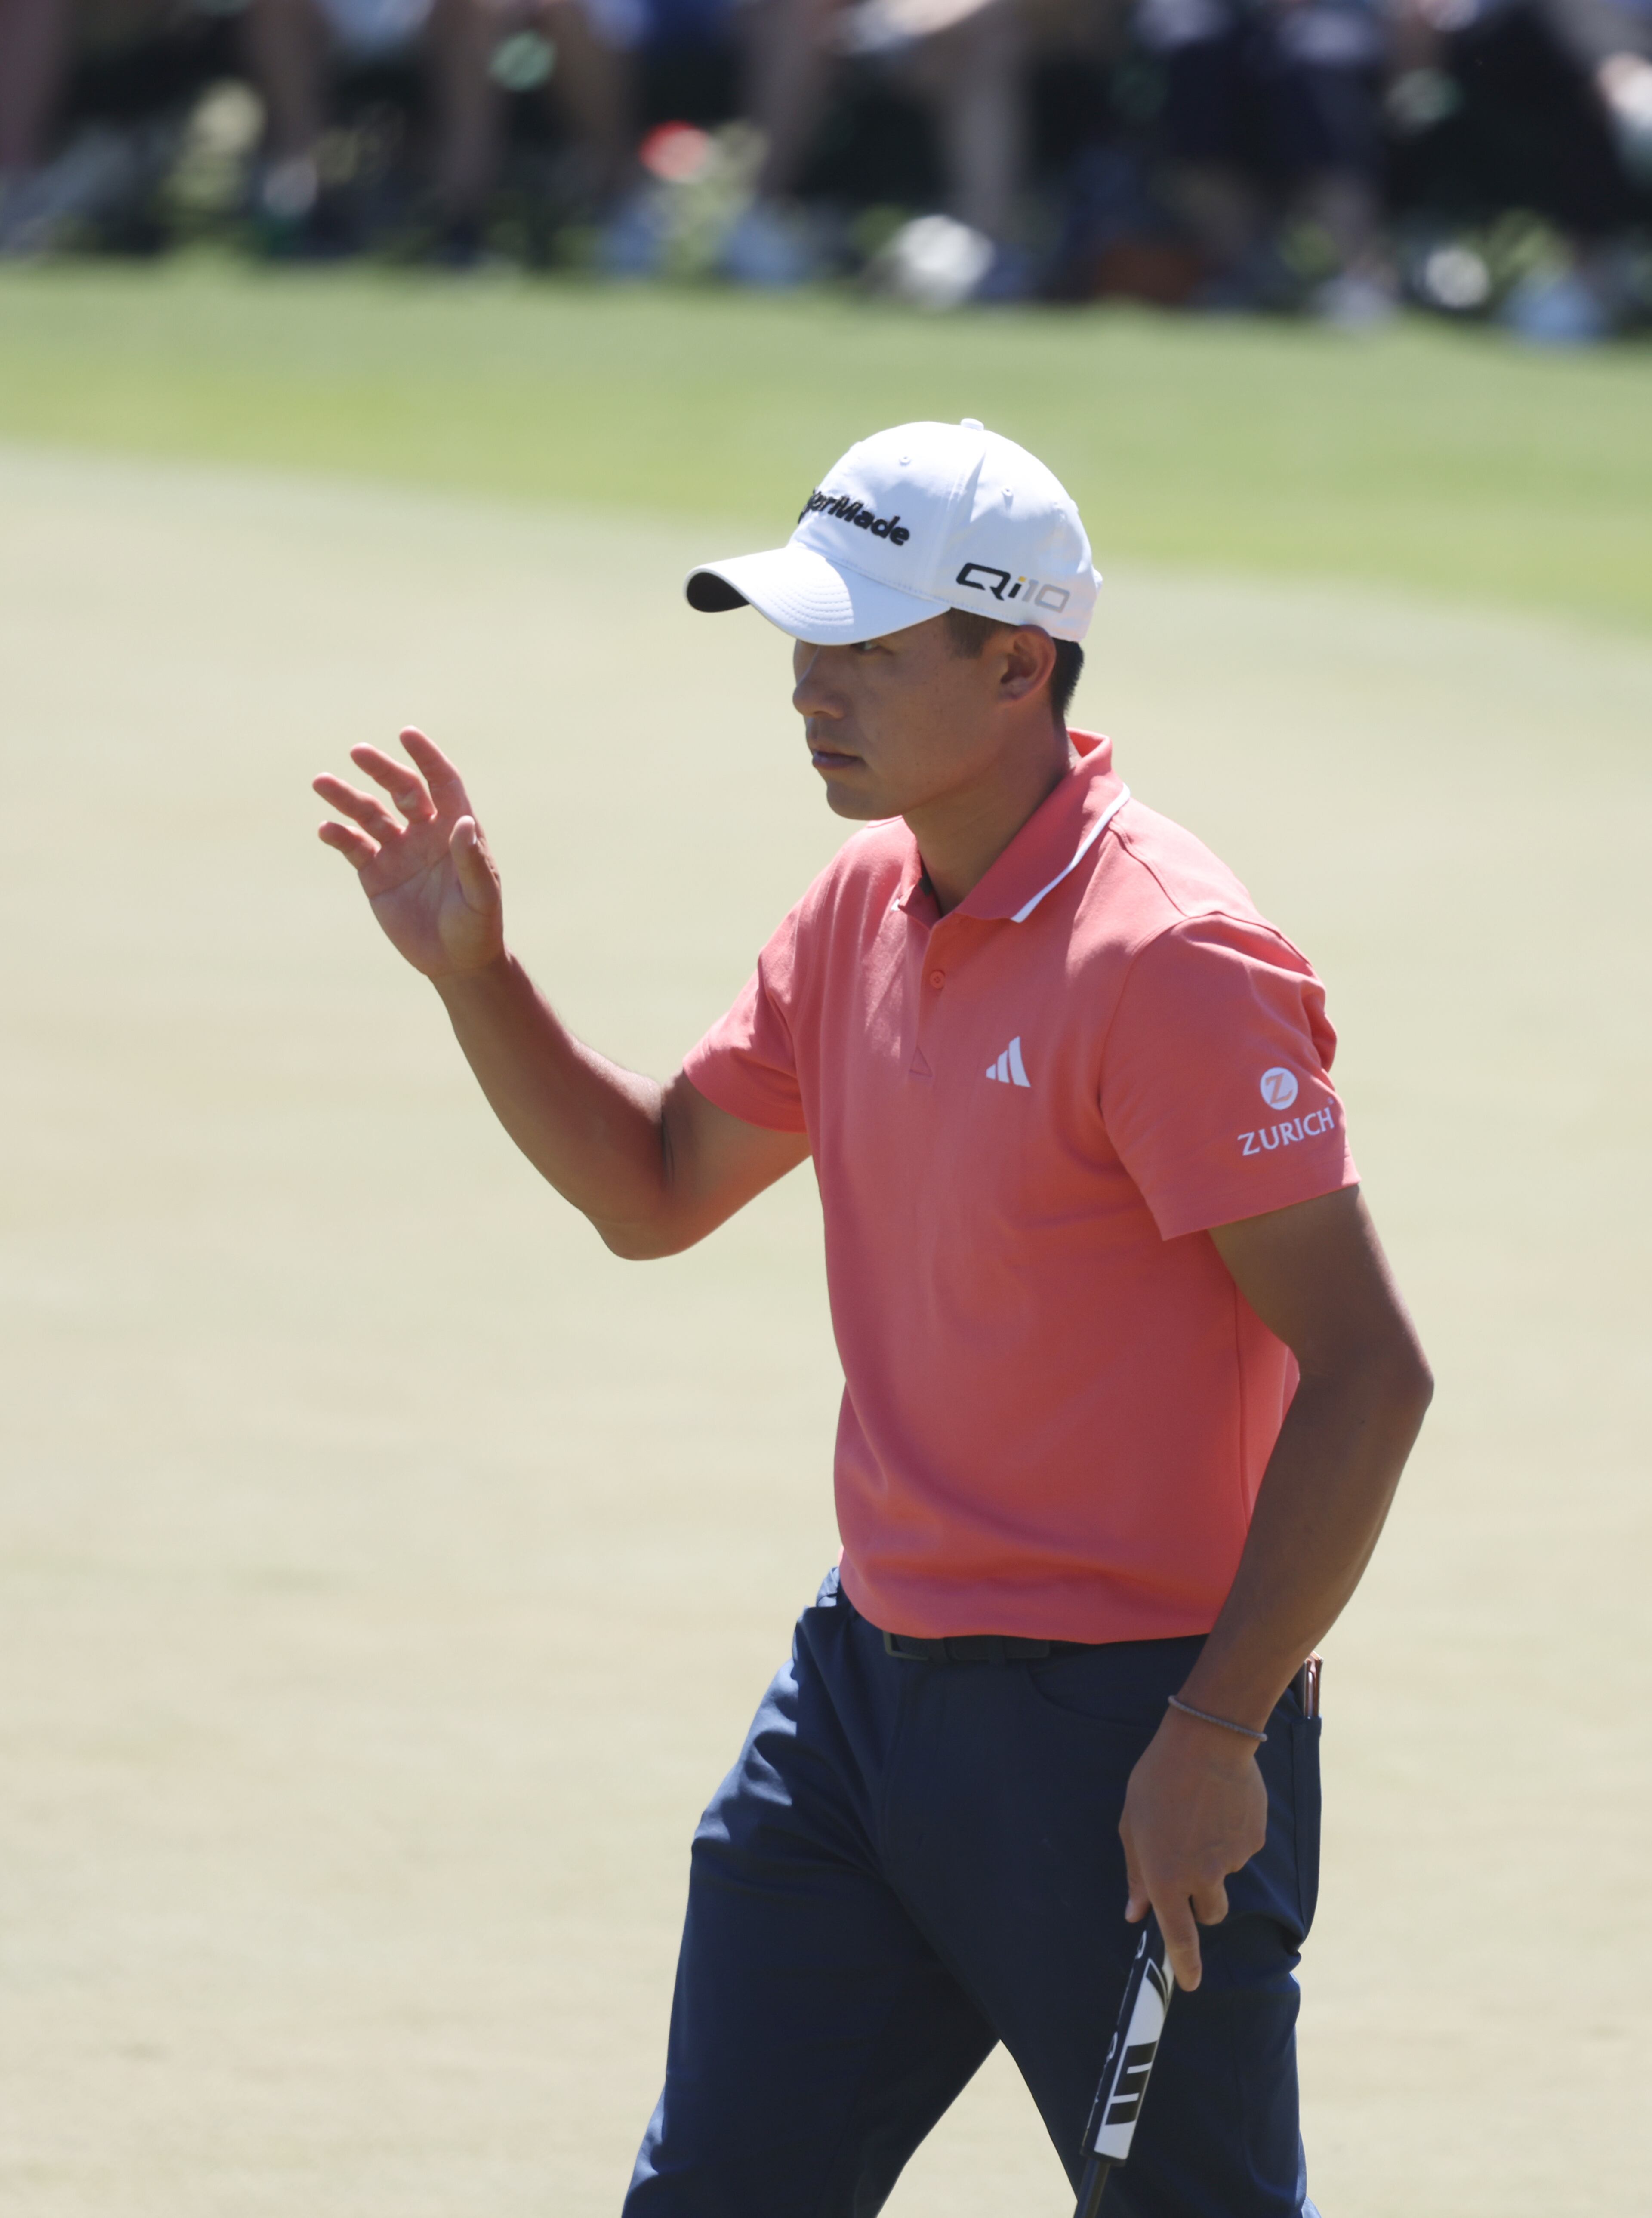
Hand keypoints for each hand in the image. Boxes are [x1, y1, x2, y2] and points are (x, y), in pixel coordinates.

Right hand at [314, 727, 503, 979]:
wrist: (455, 963)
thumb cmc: (477, 926)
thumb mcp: (480, 895)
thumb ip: (472, 859)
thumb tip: (463, 821)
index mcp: (455, 830)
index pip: (441, 782)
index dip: (426, 757)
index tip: (407, 735)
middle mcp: (425, 833)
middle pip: (401, 789)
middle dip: (380, 769)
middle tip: (357, 752)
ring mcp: (397, 852)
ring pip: (369, 814)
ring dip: (346, 798)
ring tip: (321, 782)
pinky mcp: (375, 875)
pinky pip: (353, 847)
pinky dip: (339, 836)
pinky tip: (327, 829)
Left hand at [1118, 1707, 1268, 1990]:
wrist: (1207, 1740)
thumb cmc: (1158, 1779)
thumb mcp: (1132, 1823)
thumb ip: (1136, 1872)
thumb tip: (1134, 1912)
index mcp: (1165, 1876)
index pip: (1179, 1936)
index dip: (1186, 1964)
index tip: (1191, 1984)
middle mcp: (1201, 1877)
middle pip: (1209, 1913)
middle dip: (1201, 1901)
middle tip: (1189, 1863)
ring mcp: (1231, 1861)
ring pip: (1224, 1877)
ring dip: (1215, 1860)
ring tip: (1201, 1815)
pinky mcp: (1253, 1841)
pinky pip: (1242, 1849)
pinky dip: (1231, 1835)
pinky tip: (1220, 1804)